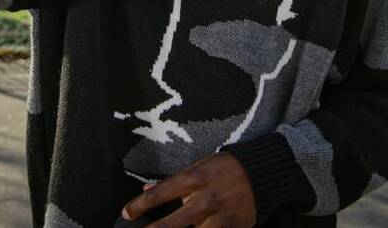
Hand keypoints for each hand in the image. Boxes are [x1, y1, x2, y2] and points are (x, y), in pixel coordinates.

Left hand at [121, 153, 257, 227]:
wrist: (260, 173)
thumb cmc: (225, 167)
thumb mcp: (198, 166)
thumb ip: (173, 181)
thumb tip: (147, 189)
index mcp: (192, 179)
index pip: (159, 193)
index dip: (139, 205)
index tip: (126, 214)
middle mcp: (203, 199)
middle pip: (171, 224)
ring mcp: (217, 217)